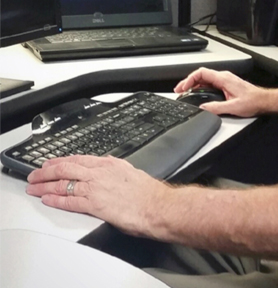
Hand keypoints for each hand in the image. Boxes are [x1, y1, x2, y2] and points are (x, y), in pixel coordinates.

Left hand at [26, 155, 167, 236]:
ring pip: (63, 183)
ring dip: (45, 186)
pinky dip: (56, 201)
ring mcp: (96, 188)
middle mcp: (99, 173)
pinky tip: (47, 200)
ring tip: (34, 188)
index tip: (50, 163)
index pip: (78, 159)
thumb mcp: (130, 171)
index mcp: (108, 164)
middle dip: (46, 171)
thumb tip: (108, 166)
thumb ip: (115, 168)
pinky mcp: (94, 204)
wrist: (156, 205)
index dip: (60, 161)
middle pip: (66, 168)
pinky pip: (70, 201)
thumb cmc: (147, 193)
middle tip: (34, 174)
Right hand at [174, 67, 267, 116]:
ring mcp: (225, 80)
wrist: (263, 100)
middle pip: (201, 75)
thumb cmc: (253, 101)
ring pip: (205, 79)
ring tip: (185, 92)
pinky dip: (200, 87)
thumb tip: (202, 108)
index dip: (190, 79)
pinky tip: (197, 94)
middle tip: (179, 90)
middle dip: (188, 82)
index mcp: (223, 79)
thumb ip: (216, 107)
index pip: (202, 73)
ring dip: (194, 85)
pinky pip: (210, 83)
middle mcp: (223, 77)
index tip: (183, 88)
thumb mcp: (233, 107)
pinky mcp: (226, 85)